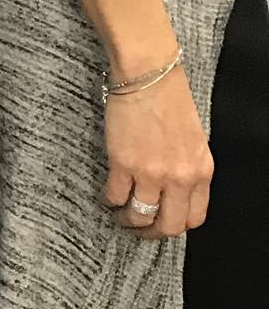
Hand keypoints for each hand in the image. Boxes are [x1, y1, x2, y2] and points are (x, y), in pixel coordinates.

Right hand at [102, 67, 211, 237]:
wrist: (148, 75)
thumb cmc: (169, 100)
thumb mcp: (194, 141)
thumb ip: (189, 169)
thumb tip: (174, 192)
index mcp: (201, 171)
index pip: (194, 218)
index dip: (175, 226)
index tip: (163, 223)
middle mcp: (180, 177)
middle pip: (169, 226)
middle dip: (151, 232)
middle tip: (139, 227)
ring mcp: (151, 172)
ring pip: (140, 216)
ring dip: (128, 219)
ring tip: (120, 213)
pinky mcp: (124, 163)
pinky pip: (115, 196)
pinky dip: (110, 200)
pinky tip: (108, 194)